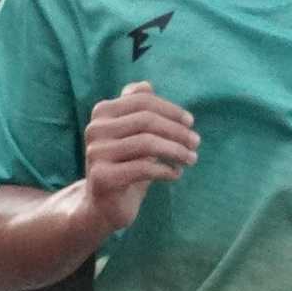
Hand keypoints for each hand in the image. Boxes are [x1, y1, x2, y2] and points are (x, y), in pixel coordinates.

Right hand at [84, 80, 197, 231]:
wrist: (102, 205)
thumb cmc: (124, 165)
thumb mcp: (131, 135)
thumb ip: (136, 109)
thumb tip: (146, 85)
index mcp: (103, 112)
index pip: (143, 101)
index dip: (171, 110)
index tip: (191, 122)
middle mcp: (96, 129)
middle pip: (147, 121)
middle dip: (177, 131)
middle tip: (196, 143)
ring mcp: (97, 153)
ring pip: (147, 143)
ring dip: (176, 151)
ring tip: (191, 159)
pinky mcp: (103, 177)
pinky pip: (144, 168)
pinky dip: (166, 170)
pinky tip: (176, 174)